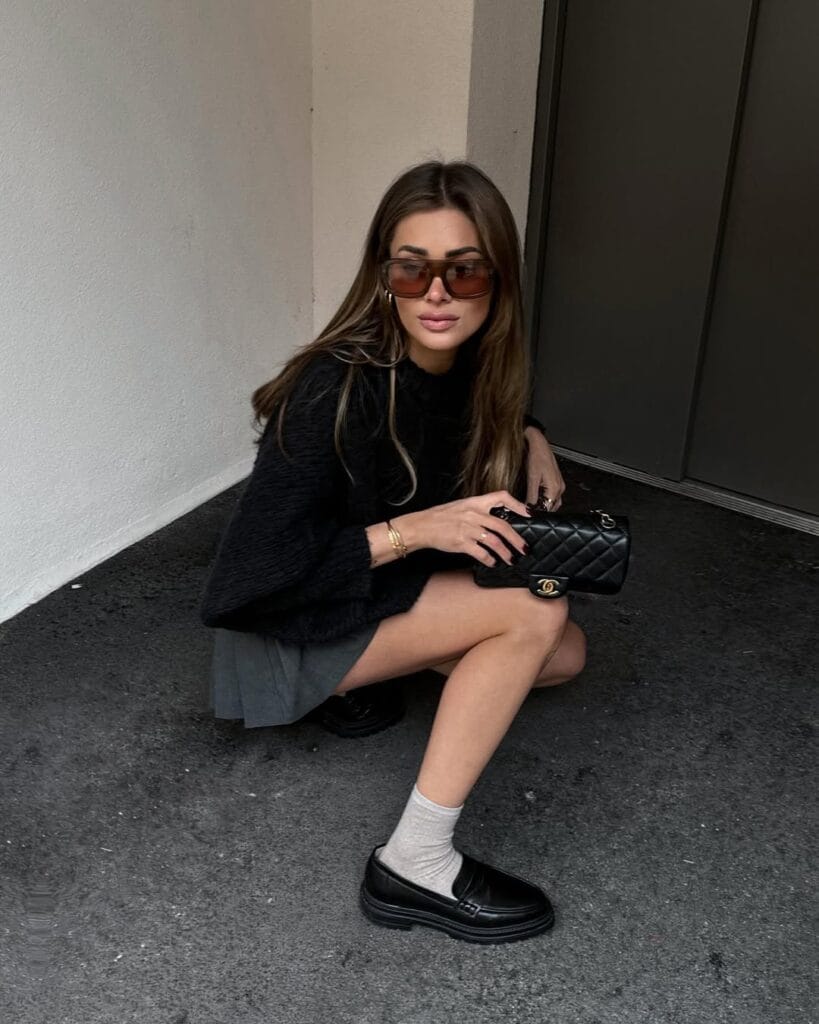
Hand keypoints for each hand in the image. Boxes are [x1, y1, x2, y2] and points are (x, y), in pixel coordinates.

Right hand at [414, 491, 530, 565]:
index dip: (517, 505)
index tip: (528, 513)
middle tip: (524, 549)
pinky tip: (492, 562)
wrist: (421, 526)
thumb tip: (497, 520)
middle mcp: (473, 514)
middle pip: (503, 525)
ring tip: (511, 559)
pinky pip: (481, 553)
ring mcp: (467, 528)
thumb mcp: (461, 507)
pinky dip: (489, 559)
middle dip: (516, 539)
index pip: (501, 497)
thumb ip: (478, 511)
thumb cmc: (440, 517)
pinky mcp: (461, 542)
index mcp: (475, 502)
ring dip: (506, 553)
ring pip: (494, 541)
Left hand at [524, 427, 564, 510]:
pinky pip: (552, 496)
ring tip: (530, 505)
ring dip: (542, 506)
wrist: (539, 443)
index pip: (547, 509)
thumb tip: (529, 509)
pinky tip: (536, 498)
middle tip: (527, 510)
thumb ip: (531, 496)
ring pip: (552, 503)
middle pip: (550, 508)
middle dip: (540, 510)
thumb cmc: (536, 456)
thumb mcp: (532, 478)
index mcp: (555, 489)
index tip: (527, 514)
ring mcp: (559, 485)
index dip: (536, 513)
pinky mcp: (556, 482)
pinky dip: (544, 500)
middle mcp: (560, 488)